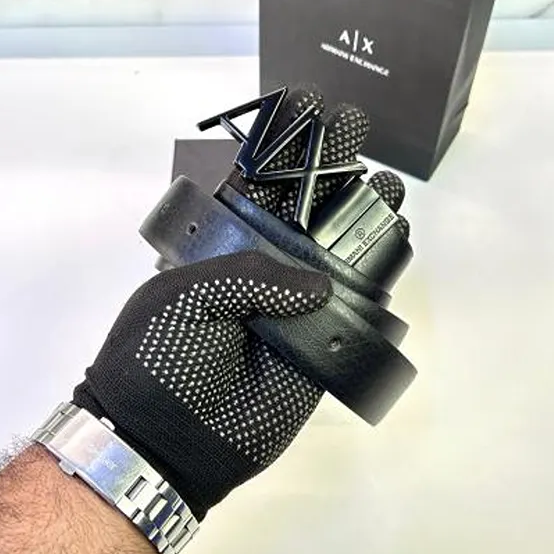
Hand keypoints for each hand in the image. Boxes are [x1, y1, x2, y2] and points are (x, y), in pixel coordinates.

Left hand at [74, 88, 408, 518]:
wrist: (166, 440)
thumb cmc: (159, 356)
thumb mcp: (186, 296)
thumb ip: (251, 275)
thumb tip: (316, 284)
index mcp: (222, 251)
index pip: (259, 192)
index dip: (285, 156)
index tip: (312, 113)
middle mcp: (262, 273)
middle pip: (306, 217)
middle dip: (331, 176)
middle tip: (357, 138)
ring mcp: (294, 311)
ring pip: (337, 261)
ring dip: (362, 223)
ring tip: (387, 189)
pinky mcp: (320, 352)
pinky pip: (353, 316)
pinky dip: (377, 287)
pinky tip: (394, 250)